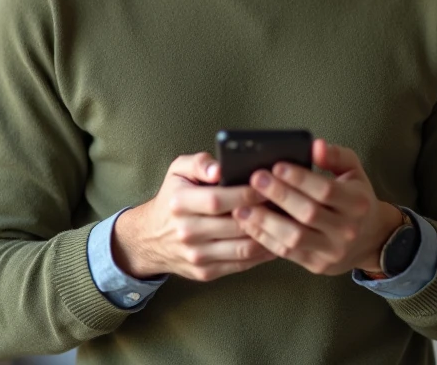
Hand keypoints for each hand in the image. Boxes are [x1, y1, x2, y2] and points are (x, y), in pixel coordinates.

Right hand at [112, 152, 275, 281]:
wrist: (150, 239)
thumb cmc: (172, 198)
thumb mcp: (177, 171)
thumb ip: (199, 163)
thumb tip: (220, 168)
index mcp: (180, 203)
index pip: (218, 199)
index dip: (247, 193)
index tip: (269, 185)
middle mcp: (187, 232)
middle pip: (235, 225)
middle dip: (264, 213)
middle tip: (286, 203)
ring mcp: (197, 255)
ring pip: (243, 248)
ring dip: (268, 235)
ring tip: (285, 221)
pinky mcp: (206, 272)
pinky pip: (241, 264)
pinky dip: (262, 253)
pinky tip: (275, 239)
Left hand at [233, 138, 402, 275]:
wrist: (371, 239)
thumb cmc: (356, 198)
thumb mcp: (354, 171)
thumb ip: (335, 155)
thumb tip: (315, 146)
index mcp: (357, 202)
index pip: (326, 190)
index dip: (300, 178)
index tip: (277, 166)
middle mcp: (347, 229)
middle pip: (308, 213)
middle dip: (279, 195)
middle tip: (256, 180)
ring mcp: (332, 250)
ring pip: (295, 237)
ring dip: (266, 221)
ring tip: (243, 207)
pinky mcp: (317, 265)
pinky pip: (287, 253)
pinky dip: (265, 238)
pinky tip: (249, 225)